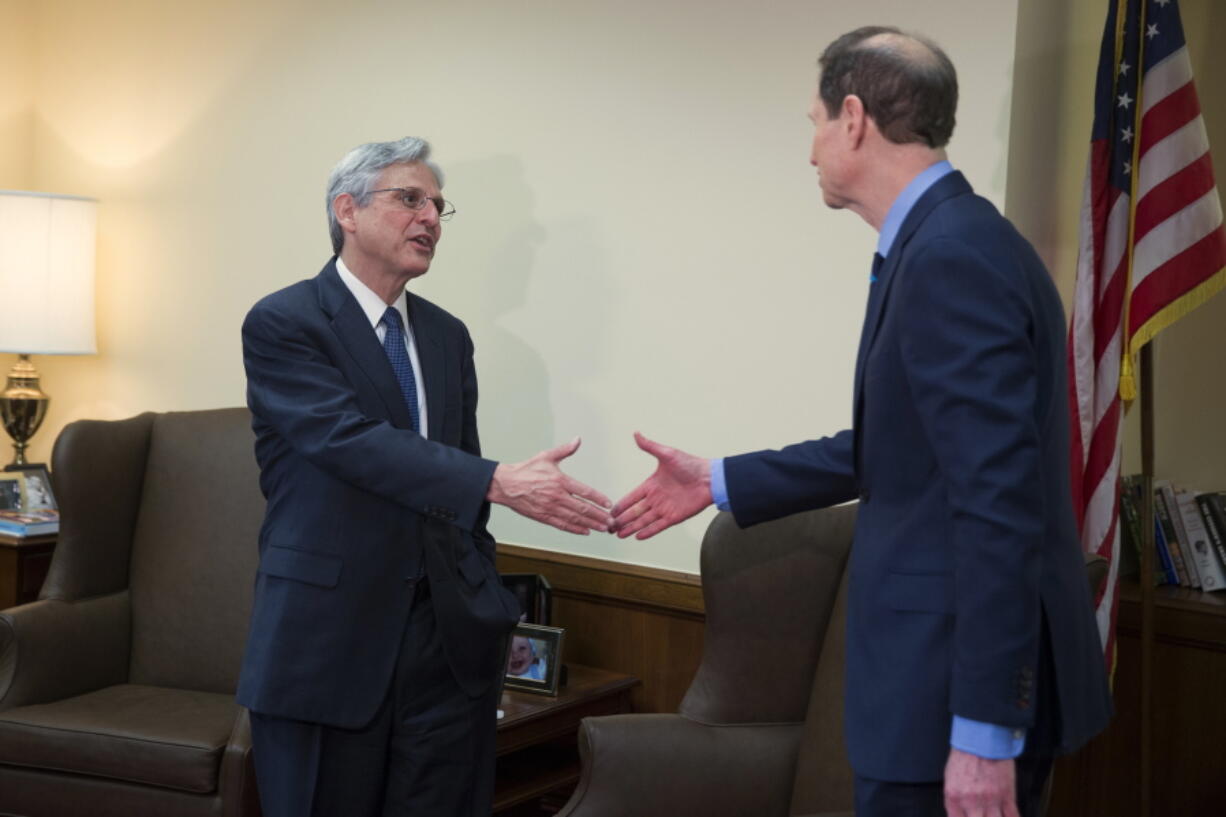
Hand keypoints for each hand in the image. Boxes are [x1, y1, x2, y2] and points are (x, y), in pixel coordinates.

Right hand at [487, 438, 611, 534]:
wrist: (505, 485)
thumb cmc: (526, 470)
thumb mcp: (546, 456)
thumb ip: (565, 450)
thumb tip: (578, 440)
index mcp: (560, 481)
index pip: (585, 491)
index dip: (599, 499)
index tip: (609, 504)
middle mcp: (557, 496)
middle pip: (583, 508)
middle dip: (599, 516)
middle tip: (611, 522)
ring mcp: (550, 508)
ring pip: (575, 518)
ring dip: (591, 524)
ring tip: (603, 528)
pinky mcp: (543, 517)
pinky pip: (562, 525)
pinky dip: (575, 529)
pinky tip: (585, 531)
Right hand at [611, 432, 711, 539]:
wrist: (710, 479)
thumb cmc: (691, 465)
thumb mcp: (667, 454)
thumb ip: (650, 447)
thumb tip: (636, 434)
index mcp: (652, 485)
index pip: (632, 497)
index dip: (621, 504)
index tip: (610, 510)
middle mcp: (656, 498)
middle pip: (635, 511)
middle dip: (622, 519)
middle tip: (609, 526)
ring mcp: (664, 509)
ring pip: (643, 521)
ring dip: (631, 527)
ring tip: (618, 534)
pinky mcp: (674, 517)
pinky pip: (658, 526)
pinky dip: (648, 532)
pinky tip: (637, 536)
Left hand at [943, 748, 1018, 816]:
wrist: (981, 739)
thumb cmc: (965, 756)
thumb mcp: (950, 778)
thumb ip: (955, 799)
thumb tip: (960, 812)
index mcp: (954, 796)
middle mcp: (971, 801)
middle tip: (981, 814)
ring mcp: (990, 800)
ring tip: (994, 815)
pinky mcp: (1006, 795)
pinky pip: (1012, 815)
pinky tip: (1007, 816)